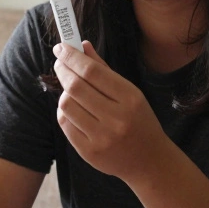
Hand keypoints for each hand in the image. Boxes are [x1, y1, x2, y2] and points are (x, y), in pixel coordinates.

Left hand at [52, 42, 168, 181]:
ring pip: (66, 105)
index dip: (72, 56)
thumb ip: (104, 70)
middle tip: (60, 62)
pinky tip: (72, 108)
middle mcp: (116, 118)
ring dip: (64, 92)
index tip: (61, 47)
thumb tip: (82, 46)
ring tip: (71, 90)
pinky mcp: (88, 152)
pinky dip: (64, 111)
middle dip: (63, 69)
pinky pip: (65, 124)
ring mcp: (101, 137)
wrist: (149, 161)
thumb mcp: (130, 93)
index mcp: (130, 99)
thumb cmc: (139, 121)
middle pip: (76, 86)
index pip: (92, 71)